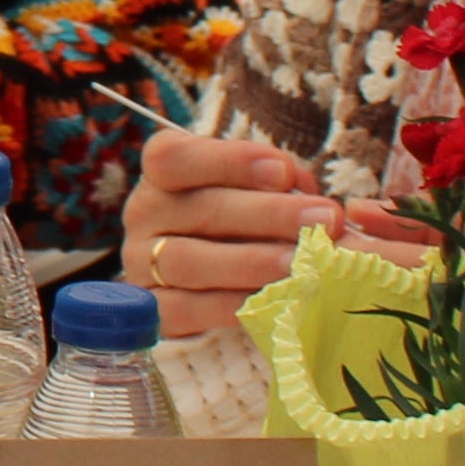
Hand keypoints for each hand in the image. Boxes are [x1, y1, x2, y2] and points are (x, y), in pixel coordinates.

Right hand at [123, 127, 420, 338]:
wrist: (203, 279)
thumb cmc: (240, 220)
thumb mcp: (257, 190)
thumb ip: (280, 186)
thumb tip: (310, 198)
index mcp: (164, 171)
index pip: (179, 156)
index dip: (230, 161)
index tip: (284, 172)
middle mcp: (144, 211)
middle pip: (201, 210)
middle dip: (268, 215)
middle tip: (324, 220)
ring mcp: (140, 262)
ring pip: (188, 260)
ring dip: (251, 261)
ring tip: (302, 263)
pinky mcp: (151, 309)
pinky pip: (186, 309)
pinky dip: (232, 305)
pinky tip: (273, 300)